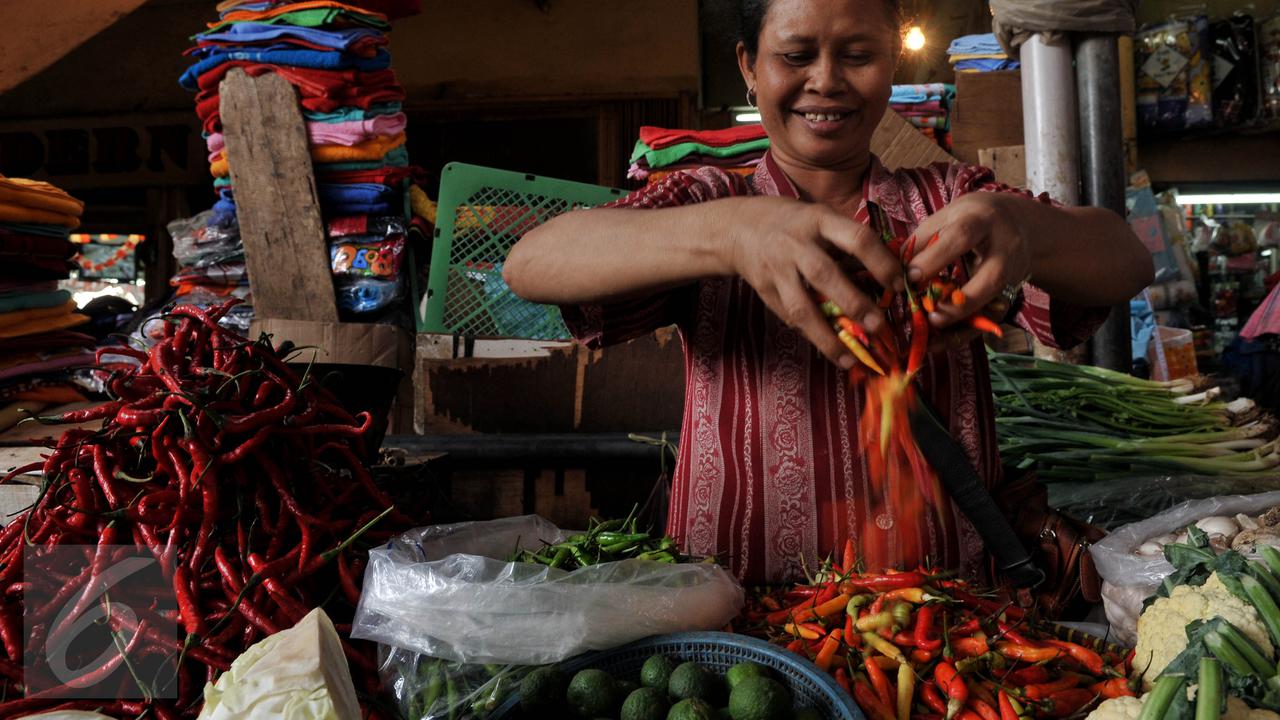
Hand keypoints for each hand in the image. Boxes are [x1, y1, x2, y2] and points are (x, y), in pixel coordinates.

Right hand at [725, 197, 902, 367]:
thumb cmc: (795, 223)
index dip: (880, 261)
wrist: (740, 227)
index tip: (898, 284)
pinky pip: (789, 318)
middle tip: (879, 327)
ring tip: (850, 359)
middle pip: (825, 275)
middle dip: (854, 303)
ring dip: (827, 336)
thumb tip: (889, 273)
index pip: (856, 238)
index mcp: (819, 221)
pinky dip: (811, 336)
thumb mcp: (822, 218)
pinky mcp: (765, 291)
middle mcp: (795, 245)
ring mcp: (777, 270)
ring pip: (801, 307)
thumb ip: (849, 243)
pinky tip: (831, 352)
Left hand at [905, 191, 1030, 332]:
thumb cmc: (973, 220)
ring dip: (959, 324)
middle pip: (990, 278)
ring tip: (929, 334)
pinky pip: (987, 322)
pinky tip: (937, 343)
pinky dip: (961, 335)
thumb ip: (922, 241)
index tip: (909, 278)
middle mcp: (1004, 250)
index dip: (935, 259)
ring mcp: (1012, 277)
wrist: (1022, 225)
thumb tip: (894, 269)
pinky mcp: (1009, 297)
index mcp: (982, 221)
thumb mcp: (948, 217)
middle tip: (927, 314)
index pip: (961, 238)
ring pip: (992, 307)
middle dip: (959, 301)